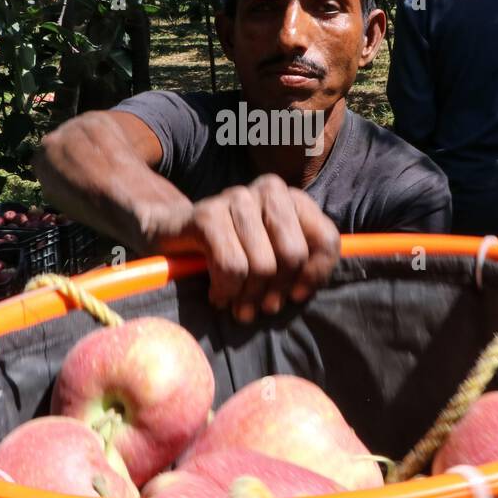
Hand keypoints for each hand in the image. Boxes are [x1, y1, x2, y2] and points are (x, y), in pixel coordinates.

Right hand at [142, 174, 340, 322]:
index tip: (295, 296)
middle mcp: (269, 190)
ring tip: (238, 305)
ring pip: (262, 265)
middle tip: (261, 307)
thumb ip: (298, 263)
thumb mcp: (271, 253)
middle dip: (276, 290)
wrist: (171, 232)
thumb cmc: (230, 248)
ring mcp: (237, 198)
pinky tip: (218, 295)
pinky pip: (231, 267)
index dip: (314, 275)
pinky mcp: (208, 214)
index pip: (326, 239)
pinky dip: (225, 291)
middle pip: (293, 255)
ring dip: (248, 296)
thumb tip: (305, 291)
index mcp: (292, 199)